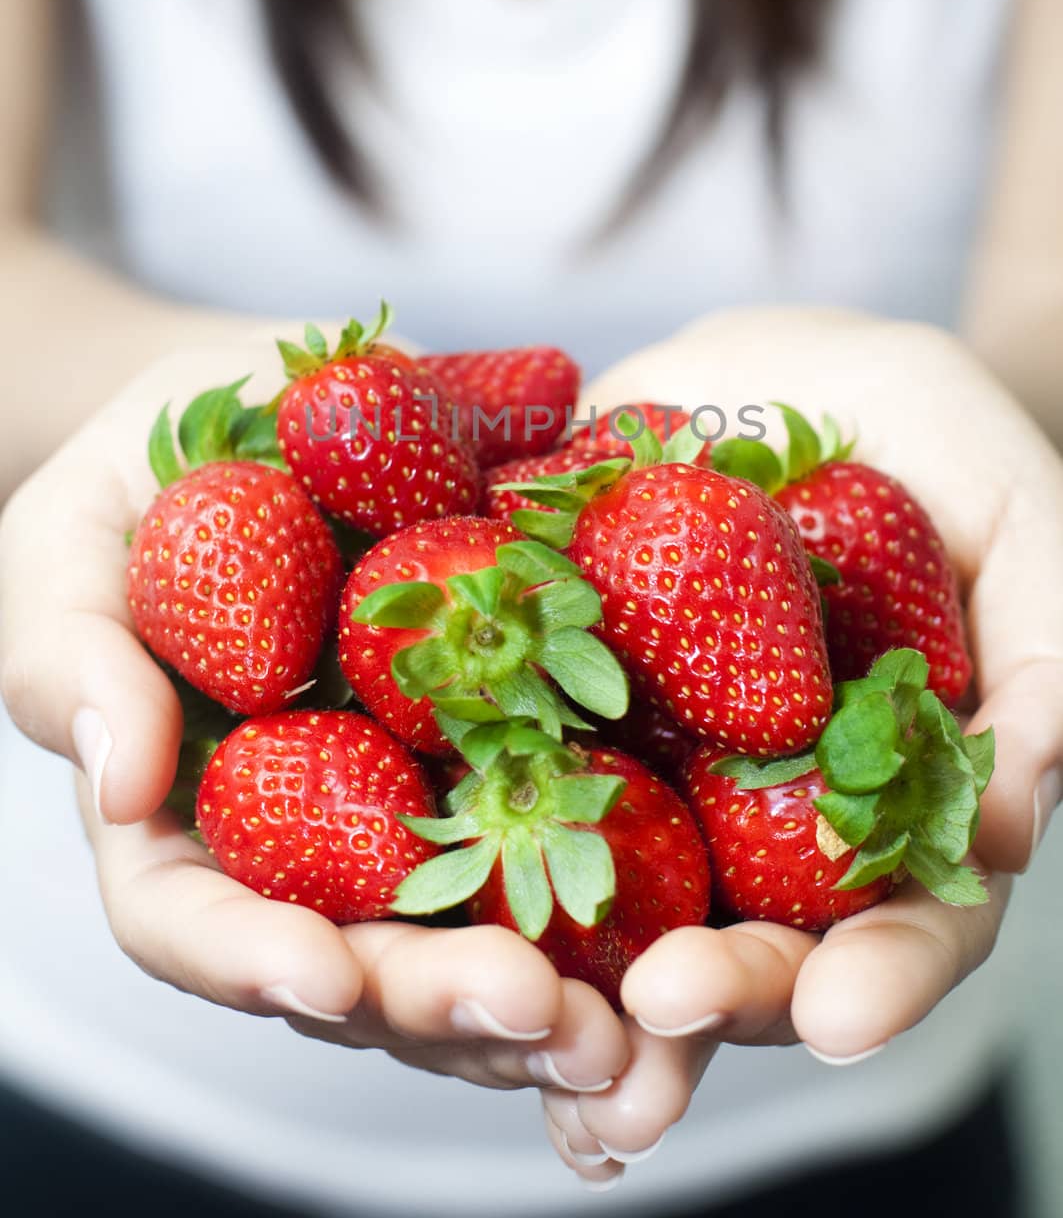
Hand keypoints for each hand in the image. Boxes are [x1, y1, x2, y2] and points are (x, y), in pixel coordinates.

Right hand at [0, 339, 628, 1112]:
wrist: (271, 407)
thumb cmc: (141, 481)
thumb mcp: (72, 548)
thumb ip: (78, 660)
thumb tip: (122, 785)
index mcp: (184, 810)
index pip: (192, 921)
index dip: (253, 962)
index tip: (330, 978)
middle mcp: (306, 834)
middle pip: (357, 960)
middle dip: (440, 1001)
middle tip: (535, 1012)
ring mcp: (415, 795)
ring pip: (471, 927)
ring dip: (550, 990)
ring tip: (627, 1022)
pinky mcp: (512, 738)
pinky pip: (569, 816)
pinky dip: (622, 873)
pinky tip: (686, 918)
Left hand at [541, 307, 1059, 1183]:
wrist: (770, 368)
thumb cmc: (924, 434)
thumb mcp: (1017, 513)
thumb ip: (1039, 652)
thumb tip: (1006, 821)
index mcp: (899, 794)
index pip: (911, 916)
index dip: (884, 974)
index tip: (836, 1019)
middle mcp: (773, 809)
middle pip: (757, 935)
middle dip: (720, 989)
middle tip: (667, 1005)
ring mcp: (659, 763)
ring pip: (623, 891)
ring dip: (582, 962)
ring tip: (533, 1004)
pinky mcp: (557, 702)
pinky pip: (506, 772)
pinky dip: (462, 836)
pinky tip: (417, 897)